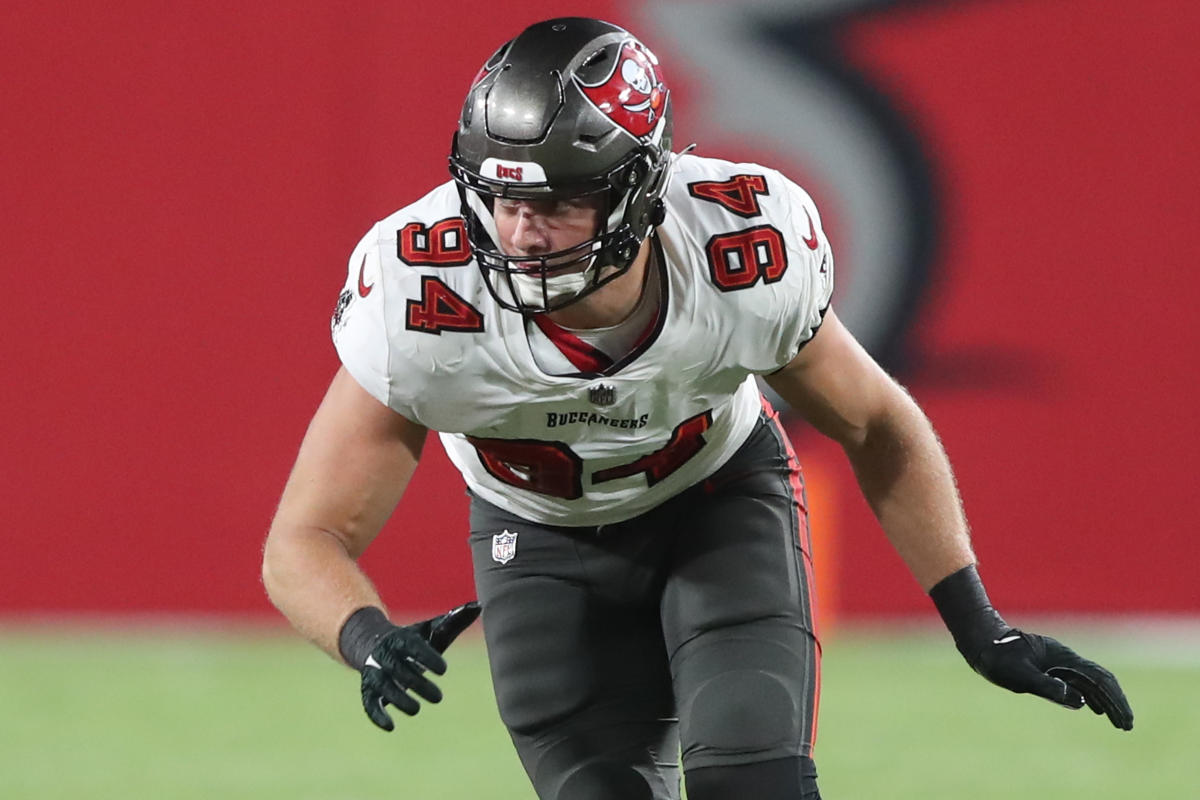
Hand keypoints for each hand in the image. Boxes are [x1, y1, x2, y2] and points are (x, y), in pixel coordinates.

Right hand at [357, 601, 480, 730]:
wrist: (375, 644)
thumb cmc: (412, 639)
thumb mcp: (432, 630)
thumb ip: (454, 620)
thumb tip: (479, 606)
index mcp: (401, 639)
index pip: (413, 647)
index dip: (427, 657)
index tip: (443, 670)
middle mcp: (386, 655)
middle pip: (399, 670)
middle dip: (418, 684)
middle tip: (439, 698)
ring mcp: (375, 673)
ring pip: (384, 687)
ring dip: (399, 699)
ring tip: (417, 709)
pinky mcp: (369, 690)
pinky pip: (369, 703)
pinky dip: (377, 715)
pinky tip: (390, 726)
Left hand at [969, 629, 1133, 730]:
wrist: (982, 642)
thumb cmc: (998, 658)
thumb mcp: (1020, 675)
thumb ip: (1047, 686)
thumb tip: (1079, 701)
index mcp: (1063, 658)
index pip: (1099, 679)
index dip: (1115, 699)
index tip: (1124, 719)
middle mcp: (1065, 660)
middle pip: (1100, 681)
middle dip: (1116, 703)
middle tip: (1127, 726)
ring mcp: (1058, 664)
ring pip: (1090, 683)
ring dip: (1106, 702)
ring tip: (1118, 722)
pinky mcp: (1050, 669)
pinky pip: (1078, 683)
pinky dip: (1091, 697)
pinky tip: (1095, 709)